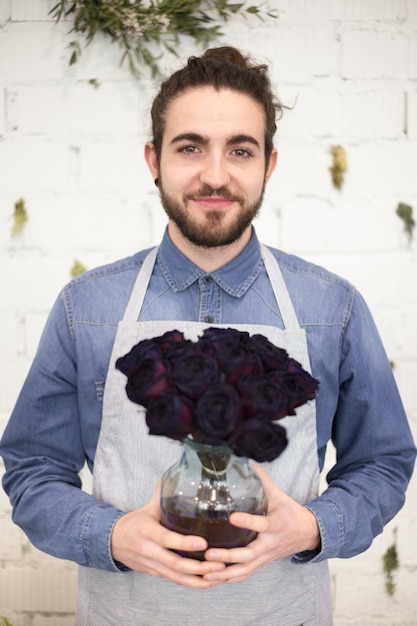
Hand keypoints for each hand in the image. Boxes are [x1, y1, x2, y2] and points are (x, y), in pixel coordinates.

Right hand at [111, 482, 225, 587]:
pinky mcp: (155, 574)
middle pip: (175, 564)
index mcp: (147, 531)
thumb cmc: (134, 523)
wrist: (112, 543)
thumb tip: (174, 474)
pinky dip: (192, 583)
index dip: (185, 543)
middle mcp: (149, 551)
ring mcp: (152, 565)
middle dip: (199, 566)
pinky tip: (208, 581)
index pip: (167, 539)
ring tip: (220, 575)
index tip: (204, 543)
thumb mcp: (147, 508)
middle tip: (221, 562)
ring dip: (199, 579)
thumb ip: (162, 495)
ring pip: (177, 577)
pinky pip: (175, 580)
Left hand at [203, 465, 319, 583]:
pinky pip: (244, 575)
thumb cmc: (289, 511)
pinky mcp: (261, 564)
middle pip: (249, 555)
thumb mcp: (278, 494)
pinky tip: (210, 579)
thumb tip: (245, 460)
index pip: (262, 524)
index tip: (232, 517)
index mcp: (276, 525)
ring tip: (204, 571)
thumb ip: (260, 479)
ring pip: (245, 570)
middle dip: (229, 557)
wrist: (307, 533)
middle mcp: (270, 544)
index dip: (248, 522)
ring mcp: (265, 557)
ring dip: (224, 574)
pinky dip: (227, 580)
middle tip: (209, 554)